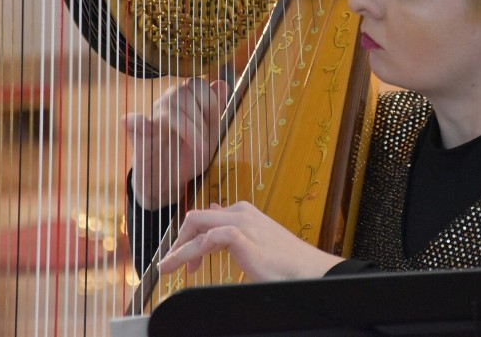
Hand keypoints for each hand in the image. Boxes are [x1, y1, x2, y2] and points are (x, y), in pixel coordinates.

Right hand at [124, 78, 228, 209]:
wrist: (167, 184)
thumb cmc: (188, 156)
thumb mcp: (210, 136)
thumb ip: (216, 110)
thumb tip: (222, 83)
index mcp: (184, 101)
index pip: (197, 83)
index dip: (210, 101)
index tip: (214, 125)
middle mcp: (167, 105)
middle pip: (183, 90)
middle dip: (200, 116)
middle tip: (206, 142)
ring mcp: (151, 118)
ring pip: (168, 106)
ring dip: (187, 127)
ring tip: (198, 147)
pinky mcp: (136, 134)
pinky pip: (134, 121)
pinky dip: (140, 122)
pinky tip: (148, 130)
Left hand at [157, 201, 344, 281]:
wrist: (310, 270)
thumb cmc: (284, 260)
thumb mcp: (253, 239)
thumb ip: (231, 226)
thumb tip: (212, 211)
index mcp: (242, 212)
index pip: (203, 218)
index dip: (188, 239)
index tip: (186, 262)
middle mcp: (241, 213)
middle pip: (194, 219)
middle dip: (177, 242)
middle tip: (171, 266)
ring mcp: (245, 225)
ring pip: (199, 226)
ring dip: (180, 249)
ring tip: (170, 268)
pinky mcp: (248, 241)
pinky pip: (215, 237)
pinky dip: (199, 248)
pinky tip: (193, 264)